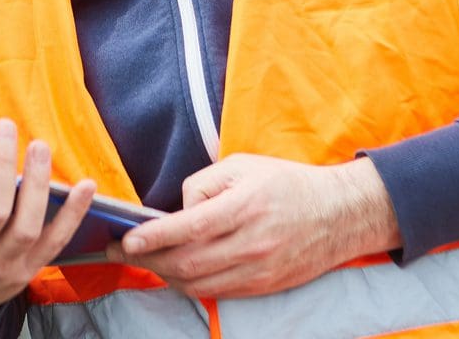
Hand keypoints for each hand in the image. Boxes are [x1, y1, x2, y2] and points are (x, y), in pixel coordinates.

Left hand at [105, 155, 398, 297]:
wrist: (338, 215)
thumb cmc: (285, 182)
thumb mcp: (243, 165)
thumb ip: (203, 184)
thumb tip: (176, 212)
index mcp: (246, 206)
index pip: (190, 227)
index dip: (154, 236)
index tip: (126, 239)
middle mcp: (253, 242)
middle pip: (188, 262)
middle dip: (148, 260)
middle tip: (121, 252)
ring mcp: (259, 269)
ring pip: (198, 283)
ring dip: (164, 276)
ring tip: (143, 261)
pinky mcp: (263, 286)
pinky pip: (216, 292)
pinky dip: (189, 285)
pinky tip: (174, 272)